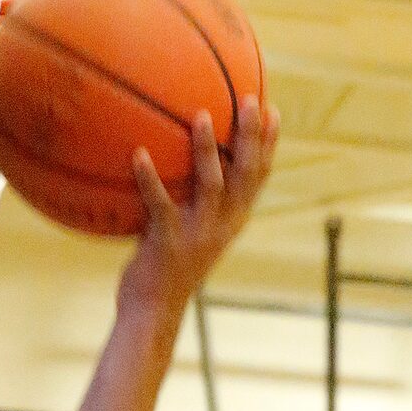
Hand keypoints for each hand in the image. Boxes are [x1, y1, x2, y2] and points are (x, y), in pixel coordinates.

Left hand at [119, 99, 278, 318]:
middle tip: (250, 100)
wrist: (153, 310)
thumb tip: (182, 164)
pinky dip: (149, 177)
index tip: (273, 110)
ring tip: (201, 115)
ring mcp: (198, 234)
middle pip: (245, 173)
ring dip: (207, 149)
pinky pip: (160, 203)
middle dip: (251, 135)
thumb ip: (195, 203)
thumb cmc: (167, 267)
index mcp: (232, 222)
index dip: (268, 144)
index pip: (259, 178)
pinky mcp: (168, 242)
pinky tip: (138, 153)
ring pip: (212, 184)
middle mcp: (222, 226)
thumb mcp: (191, 232)